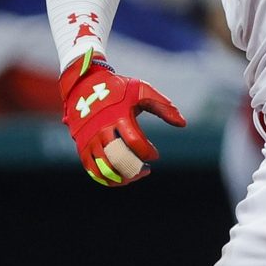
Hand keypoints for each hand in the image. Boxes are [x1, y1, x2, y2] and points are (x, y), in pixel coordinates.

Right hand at [60, 51, 185, 185]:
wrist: (84, 85)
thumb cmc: (118, 89)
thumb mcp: (142, 90)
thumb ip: (163, 107)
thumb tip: (183, 124)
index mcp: (118, 115)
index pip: (135, 142)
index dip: (148, 152)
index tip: (155, 155)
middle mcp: (102, 129)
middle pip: (119, 158)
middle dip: (135, 169)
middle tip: (145, 169)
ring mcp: (90, 139)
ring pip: (105, 167)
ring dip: (121, 177)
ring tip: (134, 176)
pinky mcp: (81, 145)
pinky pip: (92, 169)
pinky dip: (105, 178)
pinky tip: (119, 179)